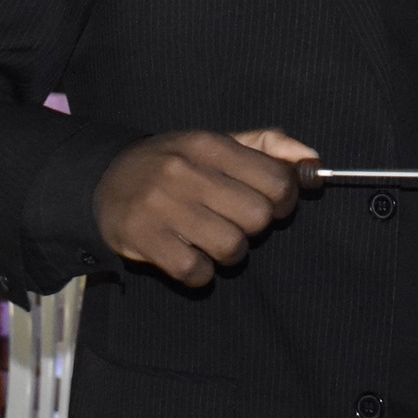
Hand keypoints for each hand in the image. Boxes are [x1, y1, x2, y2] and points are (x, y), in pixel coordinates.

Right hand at [94, 128, 319, 286]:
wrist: (104, 180)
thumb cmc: (175, 164)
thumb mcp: (217, 144)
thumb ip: (268, 147)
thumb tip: (313, 163)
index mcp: (210, 145)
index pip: (276, 180)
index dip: (284, 199)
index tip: (270, 203)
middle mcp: (186, 171)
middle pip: (258, 218)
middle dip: (254, 227)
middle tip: (234, 221)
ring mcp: (162, 206)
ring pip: (231, 247)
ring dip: (229, 253)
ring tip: (211, 239)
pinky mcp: (144, 239)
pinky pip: (195, 272)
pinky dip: (200, 273)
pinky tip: (190, 256)